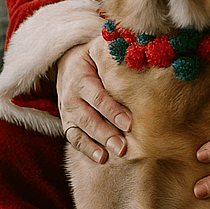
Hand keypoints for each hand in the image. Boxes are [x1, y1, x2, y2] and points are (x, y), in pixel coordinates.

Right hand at [57, 42, 131, 164]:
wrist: (68, 63)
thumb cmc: (94, 57)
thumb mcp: (100, 50)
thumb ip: (115, 55)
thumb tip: (142, 55)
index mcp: (80, 75)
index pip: (97, 96)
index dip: (113, 110)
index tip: (130, 123)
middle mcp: (71, 94)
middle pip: (88, 116)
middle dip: (106, 133)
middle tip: (123, 146)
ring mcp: (67, 110)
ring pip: (81, 129)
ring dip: (98, 143)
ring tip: (116, 153)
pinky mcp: (67, 121)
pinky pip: (74, 137)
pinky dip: (87, 149)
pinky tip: (102, 158)